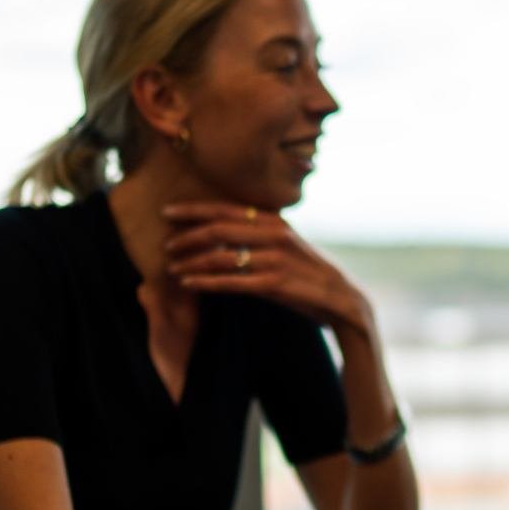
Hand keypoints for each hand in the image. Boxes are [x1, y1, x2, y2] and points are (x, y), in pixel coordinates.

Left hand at [163, 201, 368, 332]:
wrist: (342, 299)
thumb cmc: (309, 273)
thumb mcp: (287, 245)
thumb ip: (259, 235)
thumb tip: (221, 230)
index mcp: (276, 221)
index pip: (227, 209)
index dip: (194, 210)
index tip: (167, 212)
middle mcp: (276, 235)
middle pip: (219, 230)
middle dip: (187, 237)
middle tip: (166, 246)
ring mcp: (276, 259)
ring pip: (221, 257)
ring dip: (191, 263)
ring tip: (172, 269)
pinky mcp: (276, 284)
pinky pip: (232, 282)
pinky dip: (206, 283)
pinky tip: (189, 284)